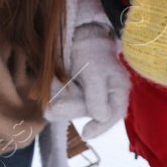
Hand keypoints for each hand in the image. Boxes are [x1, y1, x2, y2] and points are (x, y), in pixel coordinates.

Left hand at [46, 0, 129, 139]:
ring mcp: (87, 95)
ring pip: (72, 107)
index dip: (101, 127)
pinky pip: (61, 99)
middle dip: (70, 108)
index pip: (114, 115)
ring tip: (50, 91)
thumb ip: (96, 94)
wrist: (78, 33)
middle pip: (87, 112)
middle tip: (54, 106)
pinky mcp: (72, 92)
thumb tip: (102, 117)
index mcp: (117, 90)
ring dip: (59, 100)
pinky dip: (53, 93)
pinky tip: (49, 86)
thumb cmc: (91, 48)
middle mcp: (103, 96)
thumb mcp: (95, 69)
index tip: (85, 134)